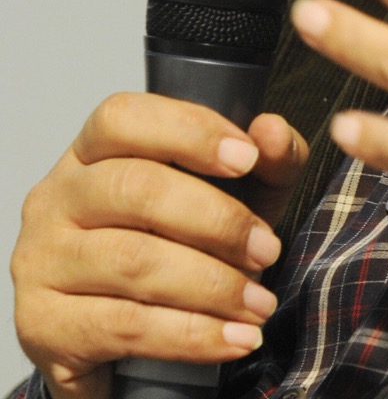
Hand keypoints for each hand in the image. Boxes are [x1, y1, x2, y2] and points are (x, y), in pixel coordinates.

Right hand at [11, 95, 307, 398]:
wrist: (124, 341)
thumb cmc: (180, 245)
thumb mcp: (234, 195)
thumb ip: (267, 161)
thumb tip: (274, 132)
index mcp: (94, 150)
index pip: (124, 117)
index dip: (189, 131)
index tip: (248, 157)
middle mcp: (57, 196)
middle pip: (136, 189)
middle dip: (218, 220)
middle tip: (268, 249)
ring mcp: (42, 259)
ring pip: (133, 261)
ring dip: (212, 285)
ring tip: (260, 302)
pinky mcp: (44, 323)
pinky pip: (125, 325)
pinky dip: (191, 334)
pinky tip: (233, 339)